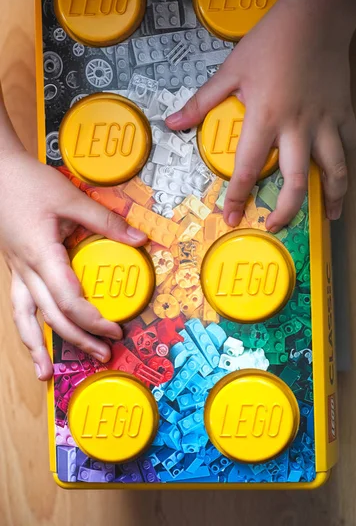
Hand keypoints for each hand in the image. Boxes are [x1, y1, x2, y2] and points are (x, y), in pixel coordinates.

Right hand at [1, 150, 146, 380]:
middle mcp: (27, 269)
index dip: (93, 320)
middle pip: (51, 316)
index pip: (69, 300)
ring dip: (36, 346)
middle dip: (78, 340)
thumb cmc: (30, 183)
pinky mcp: (15, 267)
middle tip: (103, 355)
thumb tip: (139, 239)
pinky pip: (19, 305)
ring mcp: (17, 271)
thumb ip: (105, 221)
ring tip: (45, 373)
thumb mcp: (71, 199)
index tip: (115, 329)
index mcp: (42, 255)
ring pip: (24, 318)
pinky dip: (26, 326)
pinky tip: (32, 337)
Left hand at [166, 0, 355, 229]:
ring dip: (331, 197)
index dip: (237, 196)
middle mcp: (298, 127)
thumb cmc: (272, 40)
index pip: (249, 168)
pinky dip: (345, 162)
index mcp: (266, 118)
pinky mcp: (344, 113)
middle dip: (287, 212)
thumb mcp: (231, 70)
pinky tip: (340, 175)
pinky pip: (349, 145)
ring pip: (334, 170)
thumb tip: (172, 122)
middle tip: (275, 226)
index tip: (230, 217)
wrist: (317, 16)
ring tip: (328, 216)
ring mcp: (325, 122)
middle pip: (296, 182)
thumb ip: (202, 102)